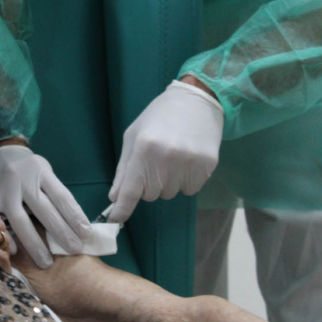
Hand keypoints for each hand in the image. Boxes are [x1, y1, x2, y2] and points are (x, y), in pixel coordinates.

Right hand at [0, 144, 90, 268]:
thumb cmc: (28, 170)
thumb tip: (77, 226)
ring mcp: (3, 191)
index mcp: (40, 170)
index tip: (87, 235)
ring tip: (47, 262)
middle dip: (61, 233)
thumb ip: (55, 194)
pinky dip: (6, 237)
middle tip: (74, 250)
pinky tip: (16, 253)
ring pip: (20, 220)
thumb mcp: (44, 173)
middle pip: (44, 210)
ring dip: (35, 244)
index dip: (75, 217)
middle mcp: (21, 179)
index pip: (62, 196)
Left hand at [108, 78, 223, 221]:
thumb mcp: (133, 137)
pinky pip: (190, 190)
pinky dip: (186, 181)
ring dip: (168, 182)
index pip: (131, 190)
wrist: (196, 100)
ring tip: (173, 157)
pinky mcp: (207, 166)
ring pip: (170, 194)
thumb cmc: (158, 117)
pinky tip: (187, 160)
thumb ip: (124, 169)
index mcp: (144, 149)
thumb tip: (115, 198)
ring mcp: (188, 163)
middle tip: (156, 162)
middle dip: (149, 185)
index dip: (122, 209)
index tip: (115, 222)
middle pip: (151, 195)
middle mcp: (166, 158)